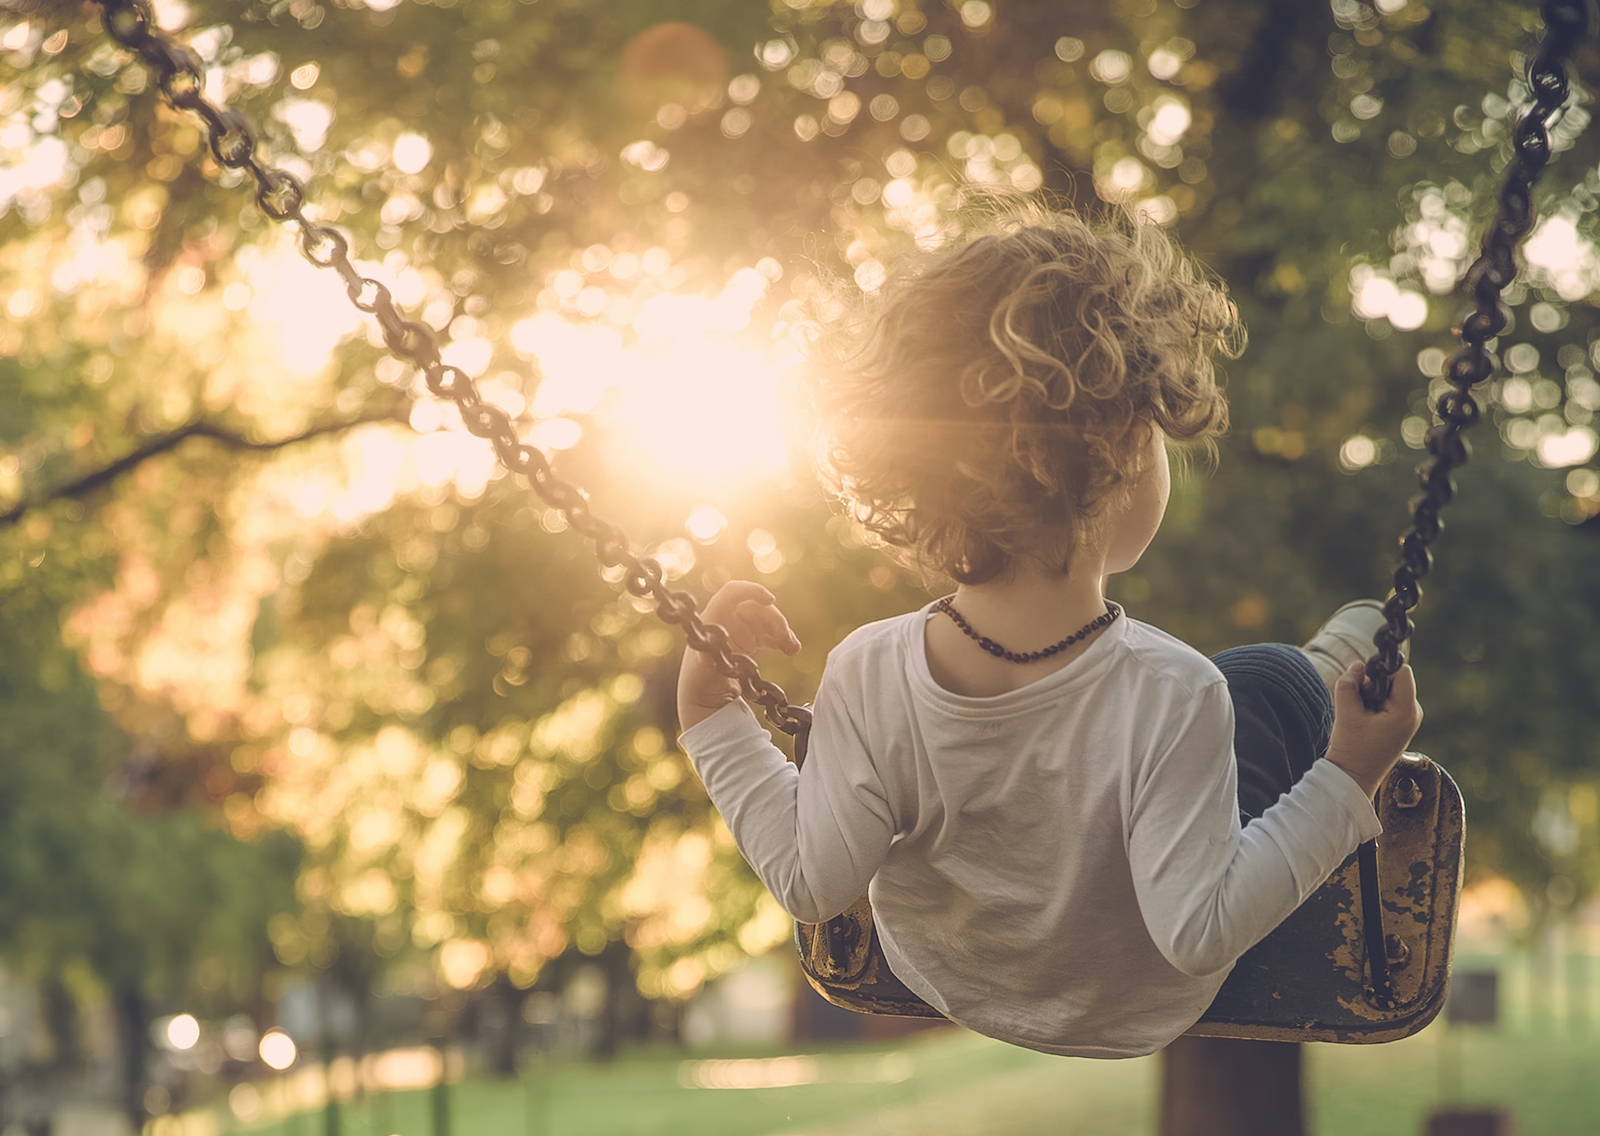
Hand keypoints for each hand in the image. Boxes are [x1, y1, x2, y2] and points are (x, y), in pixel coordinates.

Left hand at [676, 581, 800, 731]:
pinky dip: (782, 639)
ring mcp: (739, 629)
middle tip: (786, 638)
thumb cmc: (699, 681)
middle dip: (774, 619)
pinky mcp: (749, 641)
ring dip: (782, 630)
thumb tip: (715, 643)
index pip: (732, 592)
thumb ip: (708, 654)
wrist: (705, 698)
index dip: (752, 591)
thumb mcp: (703, 668)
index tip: (770, 600)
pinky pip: (770, 633)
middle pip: (756, 606)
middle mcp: (727, 619)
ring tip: (792, 648)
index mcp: (713, 618)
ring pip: (766, 619)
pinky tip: (791, 649)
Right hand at [1324, 661, 1422, 797]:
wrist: (1353, 777)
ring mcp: (1408, 719)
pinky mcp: (1400, 724)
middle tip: (1358, 702)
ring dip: (1372, 694)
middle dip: (1374, 683)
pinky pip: (1388, 702)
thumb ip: (1349, 683)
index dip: (1382, 669)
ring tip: (1360, 715)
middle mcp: (1413, 713)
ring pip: (1390, 690)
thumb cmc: (1352, 748)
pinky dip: (1373, 704)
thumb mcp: (1346, 712)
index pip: (1402, 672)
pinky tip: (1363, 720)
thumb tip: (1358, 664)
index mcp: (1406, 711)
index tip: (1363, 678)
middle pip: (1395, 680)